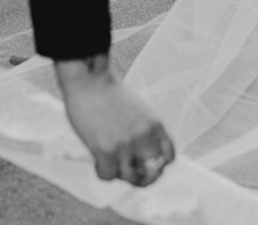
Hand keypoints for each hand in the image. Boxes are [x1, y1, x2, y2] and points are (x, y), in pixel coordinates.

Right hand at [56, 58, 175, 186]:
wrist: (89, 79)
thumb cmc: (109, 92)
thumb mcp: (137, 110)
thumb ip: (143, 131)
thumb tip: (140, 156)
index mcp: (154, 124)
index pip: (169, 157)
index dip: (158, 164)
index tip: (147, 163)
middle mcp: (144, 137)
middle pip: (152, 173)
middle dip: (141, 176)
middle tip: (128, 169)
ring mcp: (125, 146)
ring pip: (130, 178)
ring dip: (120, 174)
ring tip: (111, 162)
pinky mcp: (105, 152)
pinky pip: (108, 176)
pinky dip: (102, 171)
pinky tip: (98, 159)